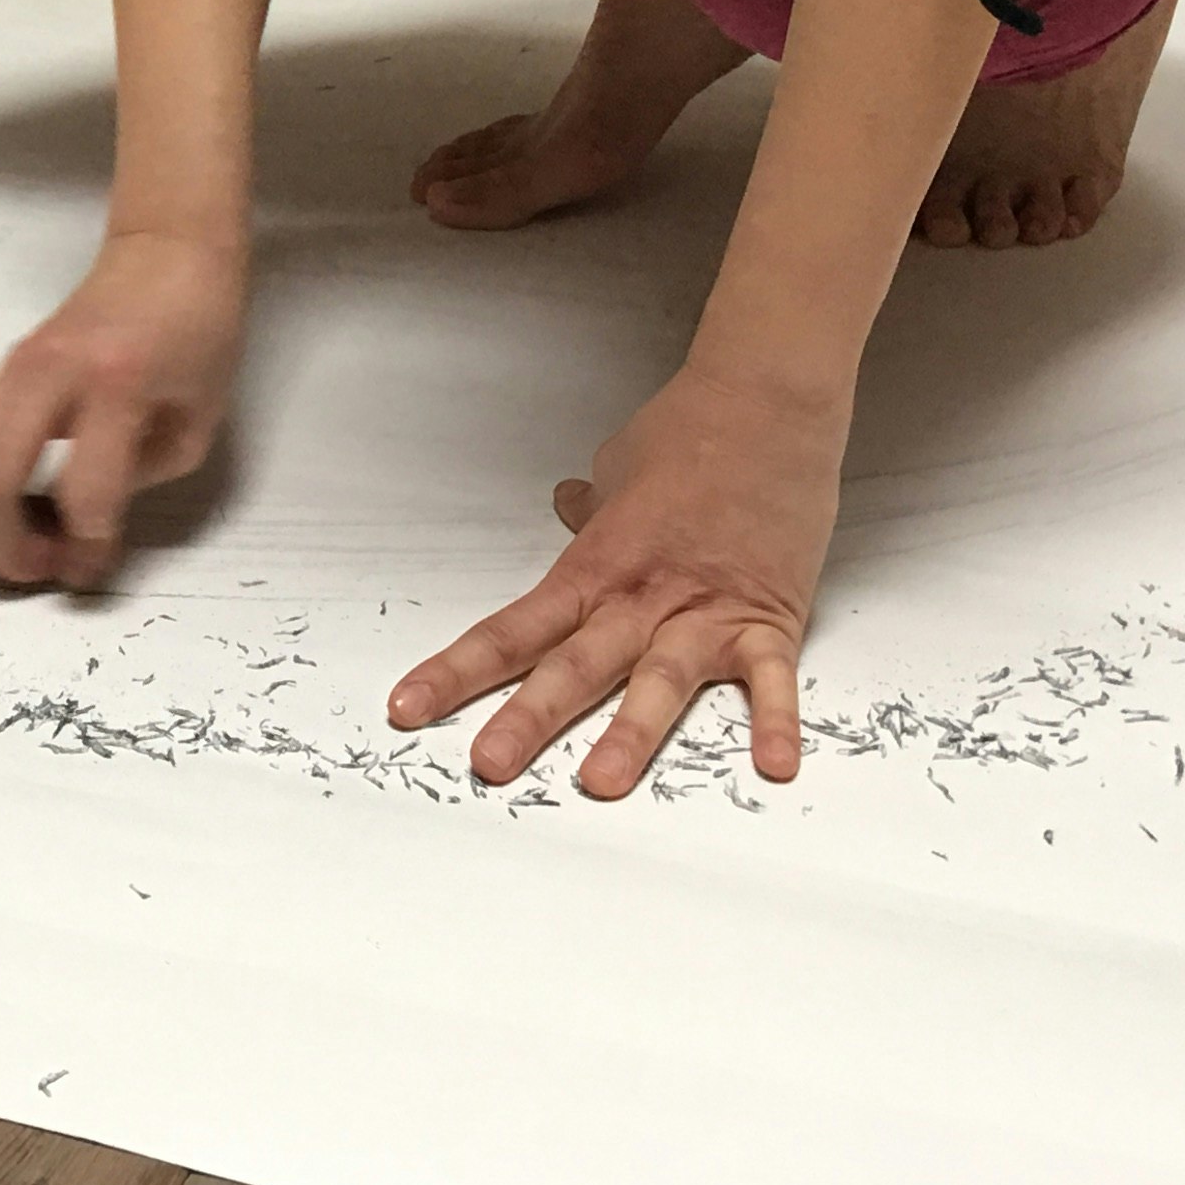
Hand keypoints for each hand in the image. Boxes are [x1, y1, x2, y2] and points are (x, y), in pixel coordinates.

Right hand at [0, 228, 243, 589]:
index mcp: (116, 384)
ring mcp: (15, 368)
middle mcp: (51, 373)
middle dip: (4, 547)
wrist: (166, 249)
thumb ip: (140, 478)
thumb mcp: (196, 418)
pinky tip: (25, 502)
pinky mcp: (2, 371)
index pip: (83, 493)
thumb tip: (83, 528)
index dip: (86, 550)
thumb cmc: (200, 330)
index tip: (93, 571)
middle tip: (42, 568)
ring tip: (29, 540)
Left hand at [386, 358, 843, 796]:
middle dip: (528, 719)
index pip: (513, 628)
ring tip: (598, 783)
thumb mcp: (621, 465)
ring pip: (659, 682)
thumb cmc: (691, 428)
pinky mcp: (769, 617)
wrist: (769, 401)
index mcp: (595, 566)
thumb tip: (568, 506)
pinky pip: (772, 679)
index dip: (457, 671)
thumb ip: (594, 506)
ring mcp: (704, 611)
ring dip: (630, 734)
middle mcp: (641, 597)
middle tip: (488, 766)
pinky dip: (776, 721)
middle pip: (573, 666)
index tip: (408, 709)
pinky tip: (774, 767)